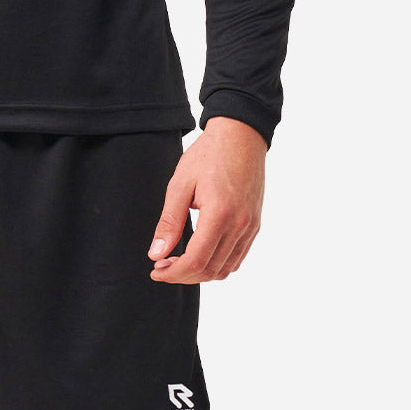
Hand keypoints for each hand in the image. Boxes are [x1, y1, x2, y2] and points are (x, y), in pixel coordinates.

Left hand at [148, 118, 265, 283]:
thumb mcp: (180, 185)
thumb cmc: (209, 154)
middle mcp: (239, 224)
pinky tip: (200, 255)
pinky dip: (216, 265)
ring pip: (224, 270)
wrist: (241, 134)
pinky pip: (236, 259)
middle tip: (162, 266)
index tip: (156, 271)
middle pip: (209, 270)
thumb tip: (156, 254)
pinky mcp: (254, 225)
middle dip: (182, 276)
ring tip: (178, 262)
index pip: (195, 262)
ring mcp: (250, 226)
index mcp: (219, 214)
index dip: (172, 274)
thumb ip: (169, 222)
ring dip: (199, 274)